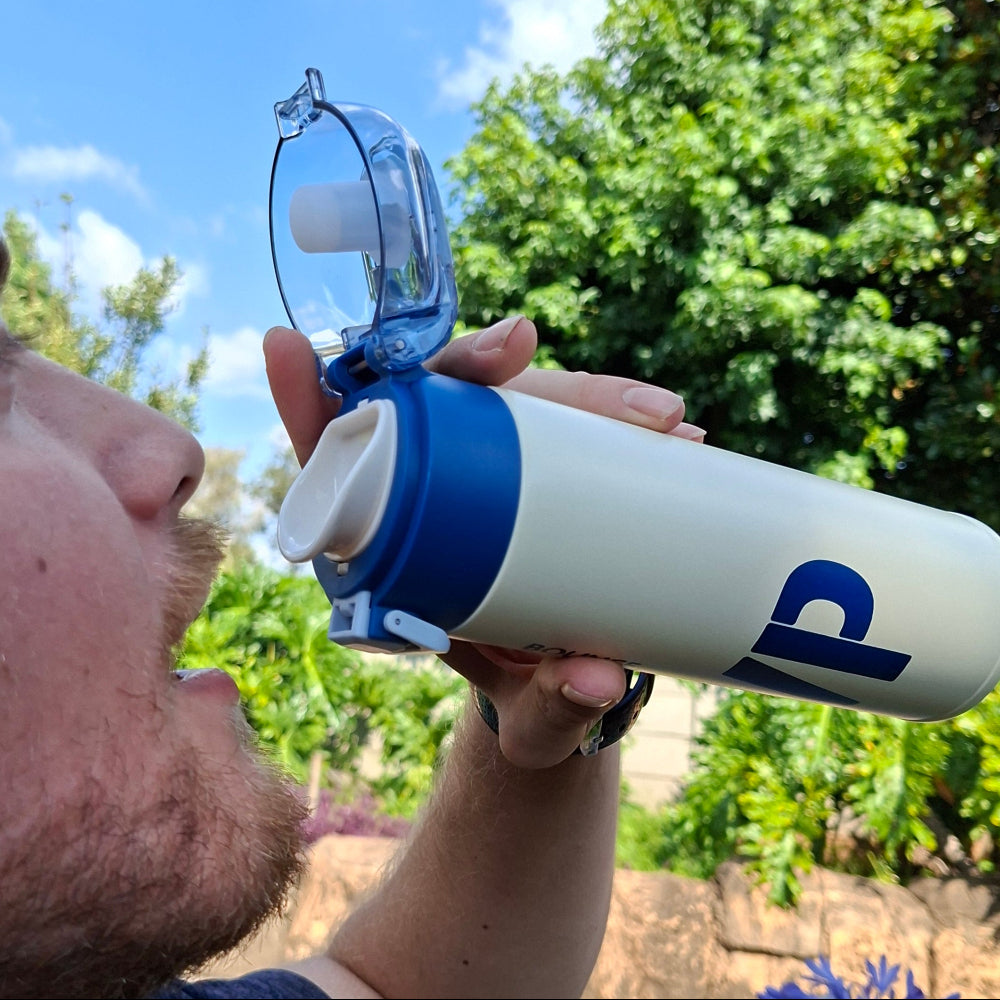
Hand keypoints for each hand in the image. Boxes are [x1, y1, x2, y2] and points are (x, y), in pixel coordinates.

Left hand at [263, 316, 702, 768]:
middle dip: (471, 362)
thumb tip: (598, 678)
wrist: (563, 693)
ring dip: (578, 391)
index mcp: (392, 552)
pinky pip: (567, 423)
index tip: (286, 347)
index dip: (304, 400)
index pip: (333, 463)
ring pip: (515, 401)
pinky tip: (663, 425)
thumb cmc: (522, 706)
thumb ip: (554, 709)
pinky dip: (613, 416)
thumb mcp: (530, 718)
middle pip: (431, 405)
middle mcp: (437, 499)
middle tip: (519, 348)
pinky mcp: (545, 471)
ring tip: (654, 416)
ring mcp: (495, 476)